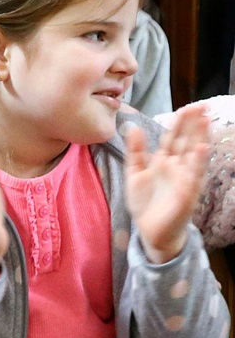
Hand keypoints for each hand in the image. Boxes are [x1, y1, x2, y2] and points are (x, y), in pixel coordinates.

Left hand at [127, 103, 210, 263]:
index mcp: (163, 161)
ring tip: (205, 120)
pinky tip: (202, 148)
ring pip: (194, 154)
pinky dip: (198, 161)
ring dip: (200, 137)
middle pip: (186, 141)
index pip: (172, 137)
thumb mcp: (134, 173)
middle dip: (193, 124)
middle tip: (201, 105)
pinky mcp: (187, 193)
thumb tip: (133, 126)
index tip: (188, 106)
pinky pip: (194, 175)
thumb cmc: (146, 202)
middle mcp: (177, 167)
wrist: (150, 232)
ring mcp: (184, 179)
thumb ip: (135, 151)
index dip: (180, 122)